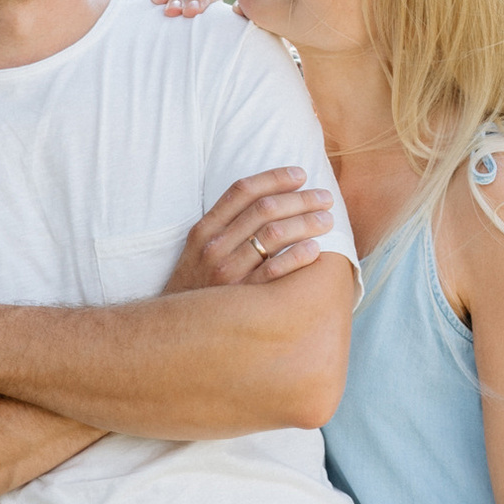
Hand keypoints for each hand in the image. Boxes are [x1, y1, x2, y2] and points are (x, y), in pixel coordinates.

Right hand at [164, 167, 336, 292]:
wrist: (176, 329)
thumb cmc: (196, 285)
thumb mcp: (198, 249)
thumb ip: (225, 226)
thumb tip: (267, 201)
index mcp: (205, 229)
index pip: (243, 191)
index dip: (275, 178)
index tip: (300, 174)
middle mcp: (215, 246)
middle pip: (264, 209)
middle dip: (300, 199)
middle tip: (325, 197)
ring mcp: (227, 271)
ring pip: (273, 235)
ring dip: (305, 222)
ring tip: (327, 220)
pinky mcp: (241, 296)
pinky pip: (274, 271)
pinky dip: (297, 256)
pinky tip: (315, 249)